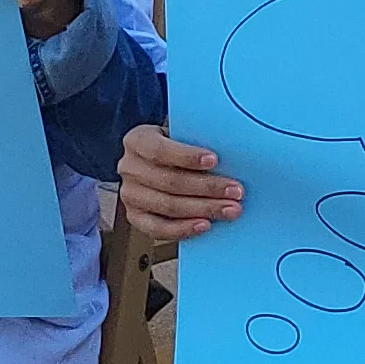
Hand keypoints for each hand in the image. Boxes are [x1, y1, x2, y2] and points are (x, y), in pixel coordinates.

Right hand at [122, 123, 243, 241]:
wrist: (159, 163)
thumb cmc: (174, 147)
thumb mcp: (181, 134)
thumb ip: (196, 140)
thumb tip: (231, 154)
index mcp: (137, 140)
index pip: (159, 150)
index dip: (187, 156)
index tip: (214, 160)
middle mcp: (129, 168)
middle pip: (169, 181)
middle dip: (207, 187)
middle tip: (235, 191)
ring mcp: (130, 194)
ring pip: (168, 206)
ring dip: (203, 209)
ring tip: (228, 209)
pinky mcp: (135, 216)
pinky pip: (158, 228)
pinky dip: (183, 228)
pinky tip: (204, 225)